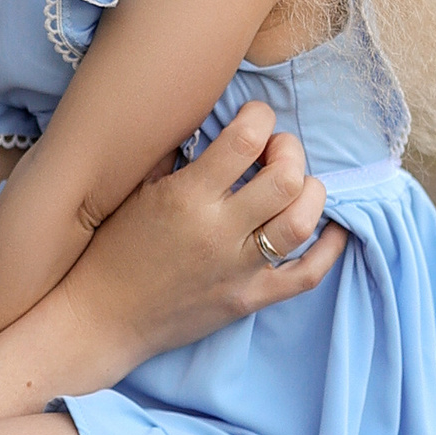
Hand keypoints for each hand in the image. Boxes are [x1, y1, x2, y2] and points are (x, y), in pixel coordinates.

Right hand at [63, 102, 343, 365]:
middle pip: (285, 179)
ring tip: (298, 184)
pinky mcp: (249, 299)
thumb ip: (170, 153)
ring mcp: (237, 269)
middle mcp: (217, 231)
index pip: (244, 140)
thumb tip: (204, 118)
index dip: (260, 117)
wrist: (101, 317)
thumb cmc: (111, 250)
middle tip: (276, 151)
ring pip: (301, 222)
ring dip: (311, 193)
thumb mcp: (132, 191)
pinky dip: (329, 249)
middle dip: (290, 152)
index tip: (255, 118)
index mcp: (185, 197)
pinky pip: (306, 275)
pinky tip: (333, 228)